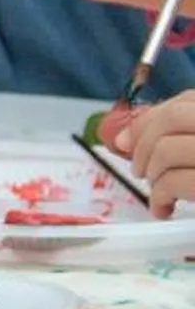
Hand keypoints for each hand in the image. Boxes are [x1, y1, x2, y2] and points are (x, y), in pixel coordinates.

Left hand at [102, 98, 194, 217]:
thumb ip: (177, 138)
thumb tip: (123, 139)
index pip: (186, 100)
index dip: (149, 120)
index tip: (125, 142)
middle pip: (174, 117)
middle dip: (144, 143)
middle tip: (139, 171)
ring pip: (167, 150)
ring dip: (152, 174)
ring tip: (158, 193)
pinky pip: (174, 183)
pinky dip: (159, 198)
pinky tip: (163, 209)